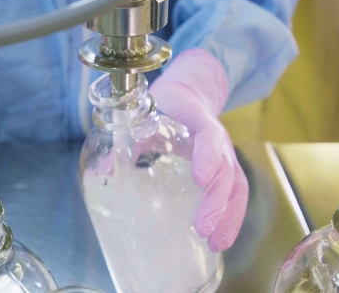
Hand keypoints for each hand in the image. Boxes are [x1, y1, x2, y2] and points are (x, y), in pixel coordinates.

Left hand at [148, 48, 248, 251]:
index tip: (199, 178)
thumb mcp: (146, 114)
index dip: (207, 157)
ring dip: (228, 217)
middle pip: (227, 172)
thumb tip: (101, 171)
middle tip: (201, 228)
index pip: (209, 138)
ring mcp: (225, 156)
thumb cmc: (168, 105)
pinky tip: (220, 240)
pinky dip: (231, 218)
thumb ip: (128, 139)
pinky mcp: (226, 170)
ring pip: (237, 187)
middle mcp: (218, 141)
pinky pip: (235, 194)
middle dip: (216, 202)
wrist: (191, 94)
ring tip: (216, 244)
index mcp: (199, 122)